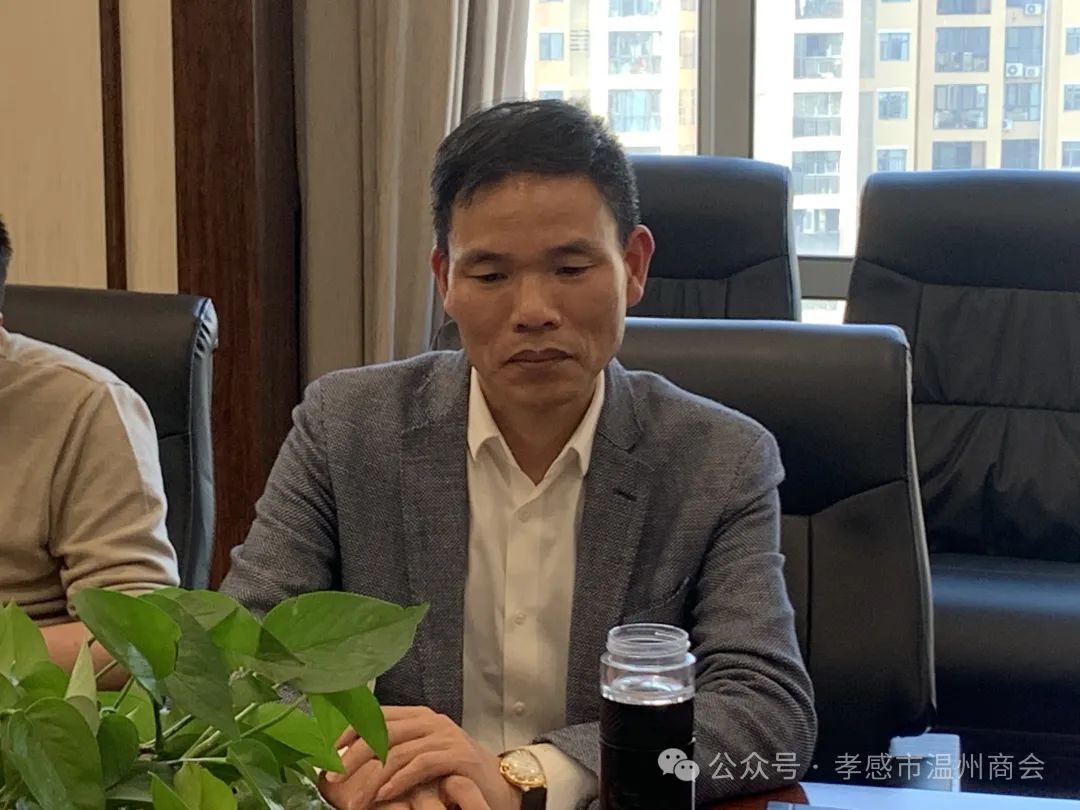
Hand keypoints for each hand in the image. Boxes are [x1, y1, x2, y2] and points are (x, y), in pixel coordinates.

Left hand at [319, 706, 520, 809]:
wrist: (498, 786)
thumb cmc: (453, 776)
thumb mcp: (419, 759)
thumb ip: (393, 752)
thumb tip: (348, 757)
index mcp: (418, 716)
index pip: (376, 715)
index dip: (348, 730)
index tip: (326, 750)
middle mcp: (431, 721)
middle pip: (383, 731)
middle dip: (353, 756)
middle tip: (331, 779)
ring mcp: (445, 736)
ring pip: (398, 751)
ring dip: (371, 778)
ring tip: (354, 801)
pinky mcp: (458, 755)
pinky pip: (421, 764)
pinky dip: (398, 780)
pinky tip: (383, 795)